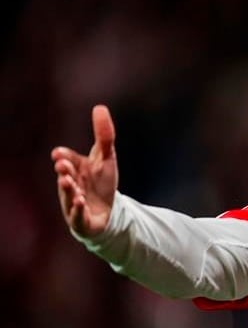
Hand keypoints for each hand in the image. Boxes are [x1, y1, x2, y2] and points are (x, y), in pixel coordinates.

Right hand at [52, 105, 117, 236]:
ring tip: (69, 182)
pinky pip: (77, 217)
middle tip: (63, 166)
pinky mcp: (82, 220)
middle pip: (66, 177)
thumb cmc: (102, 183)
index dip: (64, 157)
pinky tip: (80, 203)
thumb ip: (104, 135)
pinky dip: (77, 210)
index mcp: (75, 169)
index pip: (67, 160)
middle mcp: (71, 185)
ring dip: (68, 190)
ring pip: (68, 196)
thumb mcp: (106, 157)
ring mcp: (74, 203)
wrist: (107, 211)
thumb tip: (100, 107)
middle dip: (64, 171)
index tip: (59, 154)